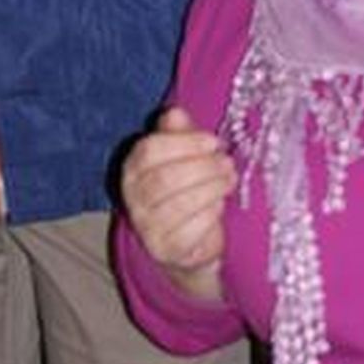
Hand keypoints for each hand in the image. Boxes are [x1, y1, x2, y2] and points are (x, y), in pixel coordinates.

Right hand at [120, 106, 237, 303]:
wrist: (189, 239)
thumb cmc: (187, 185)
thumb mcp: (183, 152)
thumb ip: (178, 132)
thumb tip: (175, 113)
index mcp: (133, 167)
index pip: (149, 150)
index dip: (185, 143)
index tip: (213, 142)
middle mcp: (133, 198)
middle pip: (165, 178)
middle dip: (204, 168)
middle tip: (228, 163)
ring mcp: (147, 227)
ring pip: (179, 205)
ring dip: (212, 189)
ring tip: (230, 180)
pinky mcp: (165, 249)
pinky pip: (190, 231)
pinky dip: (210, 215)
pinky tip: (219, 205)